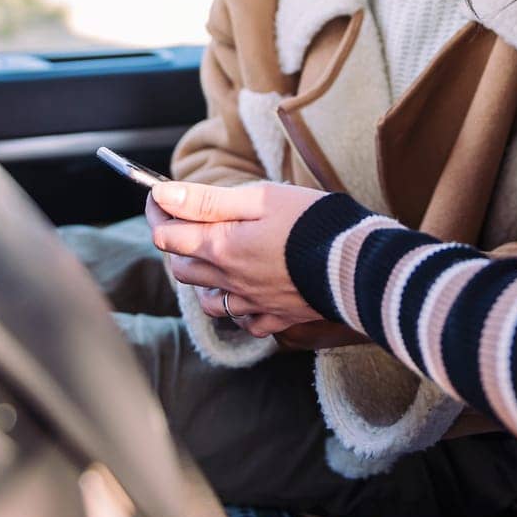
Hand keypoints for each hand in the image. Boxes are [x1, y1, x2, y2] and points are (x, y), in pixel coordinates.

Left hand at [149, 179, 326, 336]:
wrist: (358, 265)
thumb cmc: (312, 223)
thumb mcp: (260, 198)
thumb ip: (208, 200)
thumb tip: (162, 195)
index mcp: (222, 248)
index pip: (166, 235)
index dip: (158, 212)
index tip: (159, 196)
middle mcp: (230, 281)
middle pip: (181, 268)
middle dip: (177, 243)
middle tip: (190, 220)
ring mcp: (252, 304)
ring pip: (207, 300)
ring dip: (202, 279)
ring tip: (218, 256)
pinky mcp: (276, 319)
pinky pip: (243, 321)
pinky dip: (237, 307)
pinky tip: (248, 290)